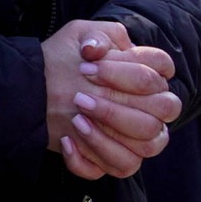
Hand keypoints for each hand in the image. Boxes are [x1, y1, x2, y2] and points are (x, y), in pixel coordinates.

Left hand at [41, 22, 181, 179]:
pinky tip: (68, 141)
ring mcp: (138, 138)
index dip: (128, 71)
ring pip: (148, 145)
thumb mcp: (78, 37)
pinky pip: (122, 166)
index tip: (88, 68)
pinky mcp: (118, 160)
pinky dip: (92, 156)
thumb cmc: (63, 62)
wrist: (35, 90)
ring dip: (109, 134)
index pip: (162, 71)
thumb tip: (96, 50)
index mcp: (149, 78)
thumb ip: (98, 35)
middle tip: (81, 98)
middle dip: (119, 106)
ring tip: (76, 120)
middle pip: (165, 109)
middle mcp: (152, 109)